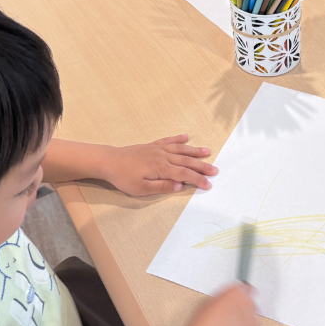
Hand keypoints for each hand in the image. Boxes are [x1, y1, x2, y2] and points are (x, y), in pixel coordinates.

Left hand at [101, 135, 216, 194]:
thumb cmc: (124, 177)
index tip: (209, 185)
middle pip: (187, 161)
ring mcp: (158, 149)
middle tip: (215, 170)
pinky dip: (178, 138)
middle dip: (202, 166)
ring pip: (180, 149)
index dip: (198, 180)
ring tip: (208, 152)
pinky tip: (186, 136)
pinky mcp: (152, 146)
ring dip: (195, 150)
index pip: (184, 175)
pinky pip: (168, 140)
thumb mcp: (141, 189)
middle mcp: (163, 157)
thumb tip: (180, 186)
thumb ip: (162, 187)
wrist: (109, 161)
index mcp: (161, 168)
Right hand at [184, 284, 258, 325]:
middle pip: (250, 306)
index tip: (239, 300)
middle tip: (229, 322)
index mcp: (236, 294)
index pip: (247, 288)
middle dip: (242, 312)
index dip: (241, 296)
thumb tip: (227, 299)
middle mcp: (248, 306)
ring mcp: (253, 324)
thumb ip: (222, 298)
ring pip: (252, 323)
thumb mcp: (207, 305)